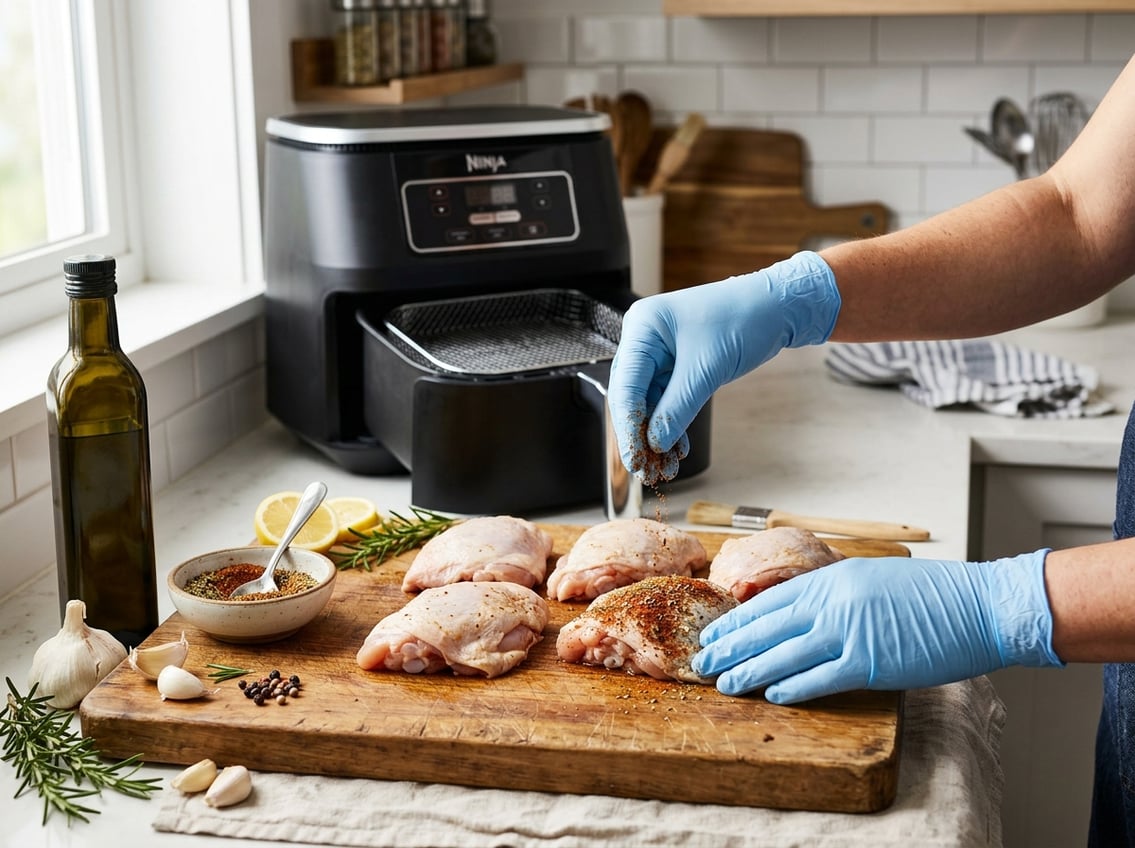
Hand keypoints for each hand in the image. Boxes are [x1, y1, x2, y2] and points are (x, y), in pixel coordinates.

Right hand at [608, 251, 840, 483]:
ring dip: (657, 434)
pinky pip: (667, 400)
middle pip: (631, 395)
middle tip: (644, 468)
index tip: (635, 458)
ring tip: (665, 466)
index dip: (629, 425)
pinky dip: (672, 423)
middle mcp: (645, 339)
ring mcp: (660, 352)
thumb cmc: (743, 319)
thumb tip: (655, 444)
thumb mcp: (707, 370)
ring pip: (649, 403)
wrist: (777, 307)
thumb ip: (677, 409)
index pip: (626, 384)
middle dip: (640, 433)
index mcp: (642, 328)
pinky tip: (677, 448)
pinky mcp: (677, 364)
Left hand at [692, 550, 1062, 703]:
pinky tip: (773, 695)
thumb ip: (835, 596)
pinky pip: (820, 678)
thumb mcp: (871, 581)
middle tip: (704, 663)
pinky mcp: (870, 661)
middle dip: (732, 647)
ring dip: (751, 671)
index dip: (738, 622)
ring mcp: (851, 631)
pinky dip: (793, 687)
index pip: (769, 602)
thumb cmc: (932, 596)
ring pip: (785, 654)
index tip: (715, 635)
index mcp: (833, 579)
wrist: (979, 605)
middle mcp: (834, 601)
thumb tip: (802, 614)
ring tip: (726, 684)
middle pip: (768, 627)